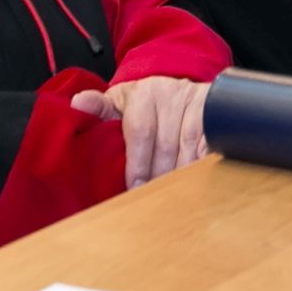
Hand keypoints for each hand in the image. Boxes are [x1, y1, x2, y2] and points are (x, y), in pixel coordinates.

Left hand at [70, 76, 209, 188]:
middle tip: (151, 203)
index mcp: (144, 93)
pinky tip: (194, 187)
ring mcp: (196, 105)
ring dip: (180, 179)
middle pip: (165, 147)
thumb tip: (76, 104)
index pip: (141, 132)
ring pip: (189, 152)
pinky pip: (209, 150)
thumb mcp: (118, 102)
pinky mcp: (215, 117)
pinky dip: (202, 170)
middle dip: (158, 178)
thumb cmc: (141, 103)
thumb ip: (98, 108)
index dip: (137, 164)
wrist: (175, 87)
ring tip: (171, 200)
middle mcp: (172, 95)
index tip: (135, 188)